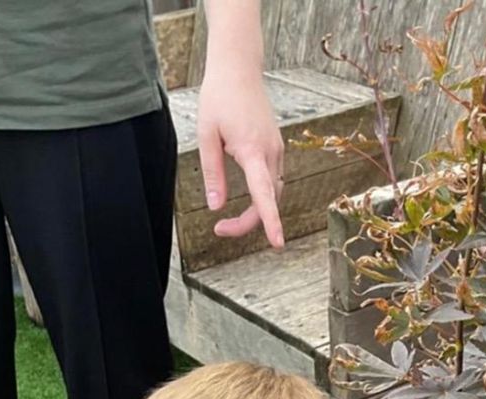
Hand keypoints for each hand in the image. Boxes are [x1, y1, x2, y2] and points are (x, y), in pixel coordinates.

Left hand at [198, 68, 283, 247]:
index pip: (264, 193)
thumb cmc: (219, 97)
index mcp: (253, 150)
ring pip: (272, 193)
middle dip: (248, 222)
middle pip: (268, 200)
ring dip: (255, 212)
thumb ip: (212, 173)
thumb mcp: (206, 135)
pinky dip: (261, 196)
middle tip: (219, 229)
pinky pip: (272, 180)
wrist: (239, 68)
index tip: (278, 242)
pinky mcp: (276, 147)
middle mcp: (271, 152)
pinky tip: (245, 196)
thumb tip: (216, 206)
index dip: (271, 220)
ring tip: (226, 221)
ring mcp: (277, 150)